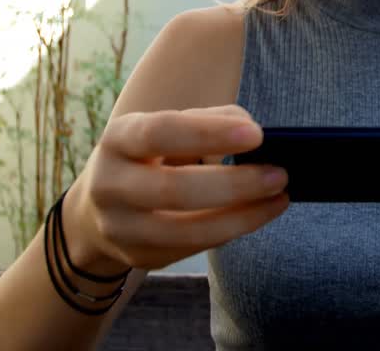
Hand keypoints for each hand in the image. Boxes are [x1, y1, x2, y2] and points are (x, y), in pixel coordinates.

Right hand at [64, 105, 289, 271]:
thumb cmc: (152, 154)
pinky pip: (192, 247)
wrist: (100, 205)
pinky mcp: (138, 256)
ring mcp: (120, 228)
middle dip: (235, 184)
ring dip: (241, 216)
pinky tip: (258, 214)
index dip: (209, 133)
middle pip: (174, 189)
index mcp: (118, 139)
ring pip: (186, 230)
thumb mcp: (167, 128)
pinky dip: (231, 230)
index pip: (160, 132)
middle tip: (279, 174)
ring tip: (279, 198)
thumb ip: (207, 123)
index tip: (257, 134)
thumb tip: (254, 136)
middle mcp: (110, 185)